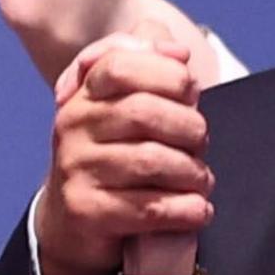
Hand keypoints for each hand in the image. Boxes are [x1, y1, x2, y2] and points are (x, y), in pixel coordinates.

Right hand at [34, 28, 213, 274]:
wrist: (72, 224)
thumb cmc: (114, 157)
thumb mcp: (125, 105)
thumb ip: (149, 64)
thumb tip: (177, 50)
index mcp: (83, 95)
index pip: (120, 65)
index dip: (166, 74)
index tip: (190, 93)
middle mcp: (72, 127)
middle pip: (143, 112)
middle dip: (189, 129)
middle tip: (201, 146)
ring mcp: (76, 170)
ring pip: (151, 161)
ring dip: (193, 173)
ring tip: (201, 181)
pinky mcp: (87, 212)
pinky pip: (151, 208)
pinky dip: (187, 209)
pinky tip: (197, 210)